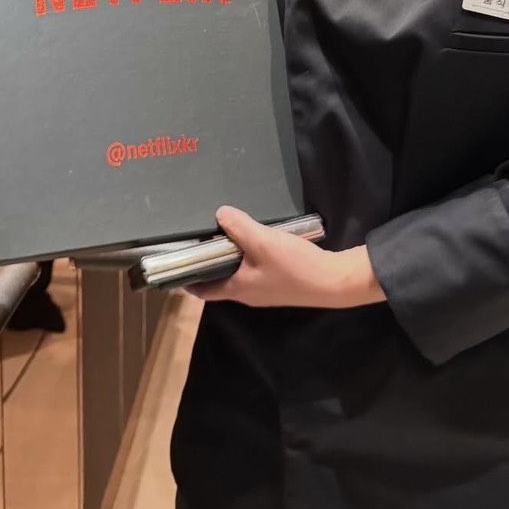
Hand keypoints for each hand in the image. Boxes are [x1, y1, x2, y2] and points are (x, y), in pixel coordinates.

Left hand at [189, 206, 385, 309]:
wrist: (334, 282)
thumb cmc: (294, 266)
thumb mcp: (262, 241)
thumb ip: (239, 227)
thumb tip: (219, 214)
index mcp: (237, 289)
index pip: (201, 290)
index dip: (185, 277)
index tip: (174, 261)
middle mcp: (247, 294)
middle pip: (219, 278)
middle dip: (208, 260)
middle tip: (200, 237)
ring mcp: (264, 290)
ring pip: (237, 272)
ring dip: (229, 255)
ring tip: (224, 231)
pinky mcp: (279, 282)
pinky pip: (254, 268)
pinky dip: (247, 255)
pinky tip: (254, 238)